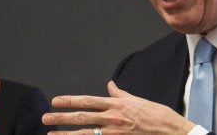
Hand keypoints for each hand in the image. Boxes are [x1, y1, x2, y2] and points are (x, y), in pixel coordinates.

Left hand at [43, 81, 195, 133]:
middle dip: (61, 118)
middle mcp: (113, 118)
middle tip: (46, 117)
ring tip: (51, 134)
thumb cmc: (156, 114)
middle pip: (82, 118)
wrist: (171, 131)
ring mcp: (115, 132)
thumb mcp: (137, 100)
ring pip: (86, 134)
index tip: (56, 101)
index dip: (70, 101)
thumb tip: (110, 86)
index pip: (88, 101)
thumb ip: (120, 94)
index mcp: (116, 104)